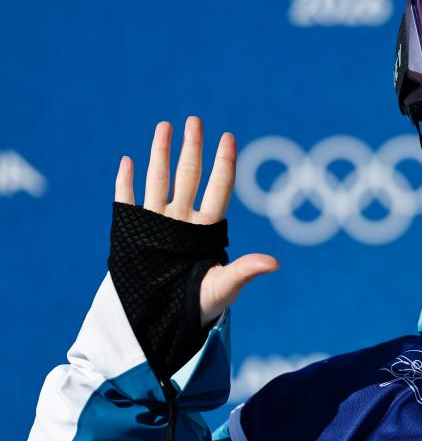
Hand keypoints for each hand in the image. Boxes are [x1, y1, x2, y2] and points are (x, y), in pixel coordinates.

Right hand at [114, 116, 279, 325]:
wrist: (164, 320)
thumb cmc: (201, 305)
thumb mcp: (224, 287)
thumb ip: (244, 271)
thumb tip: (275, 263)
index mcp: (207, 229)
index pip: (218, 188)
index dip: (224, 163)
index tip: (228, 137)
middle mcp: (183, 220)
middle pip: (189, 175)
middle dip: (192, 147)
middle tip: (195, 120)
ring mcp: (158, 224)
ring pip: (160, 180)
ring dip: (160, 153)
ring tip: (164, 126)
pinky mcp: (133, 232)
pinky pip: (128, 201)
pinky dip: (127, 182)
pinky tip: (128, 161)